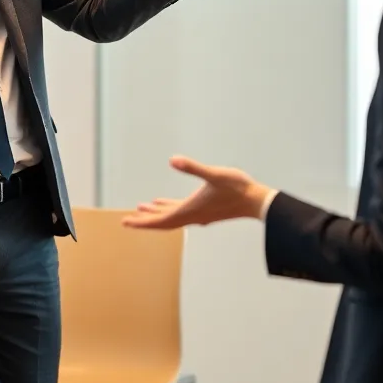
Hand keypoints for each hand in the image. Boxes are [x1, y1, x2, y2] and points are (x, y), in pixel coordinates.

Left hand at [122, 156, 272, 229]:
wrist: (257, 201)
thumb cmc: (237, 188)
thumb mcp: (214, 174)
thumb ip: (193, 168)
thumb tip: (172, 160)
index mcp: (190, 210)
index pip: (161, 221)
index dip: (142, 222)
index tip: (126, 222)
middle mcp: (192, 216)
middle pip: (163, 222)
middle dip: (145, 220)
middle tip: (127, 219)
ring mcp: (199, 214)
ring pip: (172, 217)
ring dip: (156, 214)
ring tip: (142, 208)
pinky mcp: (206, 210)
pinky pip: (181, 212)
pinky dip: (169, 208)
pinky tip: (164, 202)